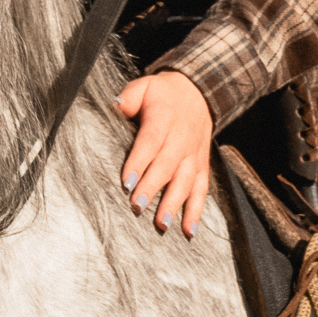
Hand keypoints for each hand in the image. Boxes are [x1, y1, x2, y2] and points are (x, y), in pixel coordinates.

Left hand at [117, 70, 213, 237]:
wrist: (199, 92)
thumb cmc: (164, 93)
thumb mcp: (144, 85)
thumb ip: (129, 97)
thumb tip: (115, 107)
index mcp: (164, 119)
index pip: (150, 142)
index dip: (139, 162)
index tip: (127, 181)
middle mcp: (181, 139)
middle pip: (167, 166)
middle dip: (152, 188)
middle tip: (137, 206)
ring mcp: (194, 155)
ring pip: (185, 181)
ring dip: (174, 204)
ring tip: (161, 224)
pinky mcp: (202, 165)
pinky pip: (202, 190)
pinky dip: (197, 211)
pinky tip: (189, 231)